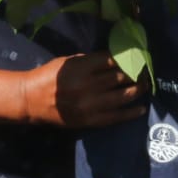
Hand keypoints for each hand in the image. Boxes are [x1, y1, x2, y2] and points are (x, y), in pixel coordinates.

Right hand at [19, 54, 145, 128]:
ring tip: (145, 86)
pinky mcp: (90, 120)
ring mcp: (90, 105)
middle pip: (120, 77)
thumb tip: (115, 59)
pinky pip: (115, 117)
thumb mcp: (68, 61)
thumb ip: (90, 60)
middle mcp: (88, 85)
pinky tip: (141, 109)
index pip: (112, 60)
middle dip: (136, 73)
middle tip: (146, 70)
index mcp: (82, 67)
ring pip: (122, 96)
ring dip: (137, 90)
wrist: (32, 100)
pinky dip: (130, 113)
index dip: (129, 58)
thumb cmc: (49, 76)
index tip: (139, 57)